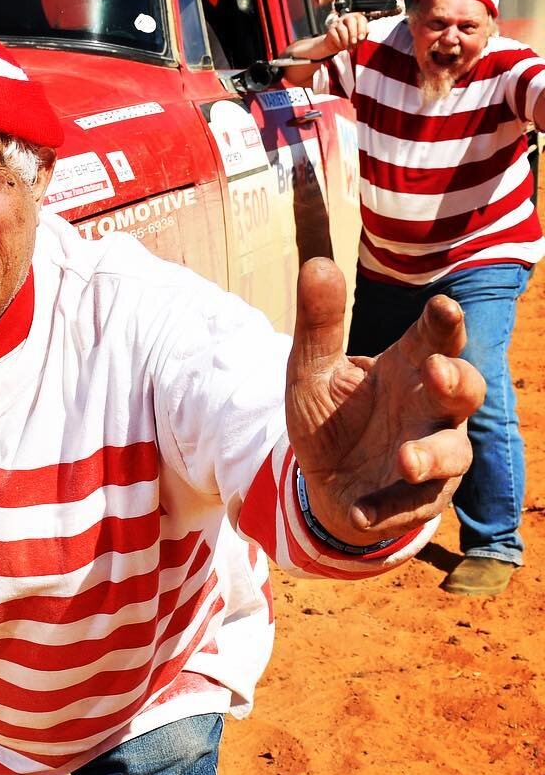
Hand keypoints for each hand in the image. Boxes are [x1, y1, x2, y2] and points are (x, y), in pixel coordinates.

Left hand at [286, 258, 482, 544]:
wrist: (322, 480)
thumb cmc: (330, 414)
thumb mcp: (311, 369)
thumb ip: (318, 322)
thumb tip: (317, 263)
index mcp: (409, 367)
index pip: (437, 339)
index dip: (444, 325)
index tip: (442, 307)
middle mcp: (430, 409)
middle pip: (464, 391)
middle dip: (456, 382)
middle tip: (436, 371)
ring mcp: (430, 454)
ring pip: (452, 454)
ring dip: (431, 456)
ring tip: (403, 458)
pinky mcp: (414, 500)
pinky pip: (412, 506)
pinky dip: (388, 509)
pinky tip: (361, 511)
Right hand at [322, 10, 368, 53]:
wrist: (339, 44)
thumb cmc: (352, 38)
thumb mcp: (360, 36)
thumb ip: (365, 34)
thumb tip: (367, 32)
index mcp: (357, 17)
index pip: (360, 19)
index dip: (362, 28)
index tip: (361, 38)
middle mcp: (347, 18)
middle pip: (350, 21)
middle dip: (353, 33)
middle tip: (354, 43)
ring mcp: (338, 22)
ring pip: (342, 29)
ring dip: (346, 40)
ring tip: (348, 47)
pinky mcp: (331, 29)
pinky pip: (335, 35)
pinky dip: (339, 42)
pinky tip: (342, 46)